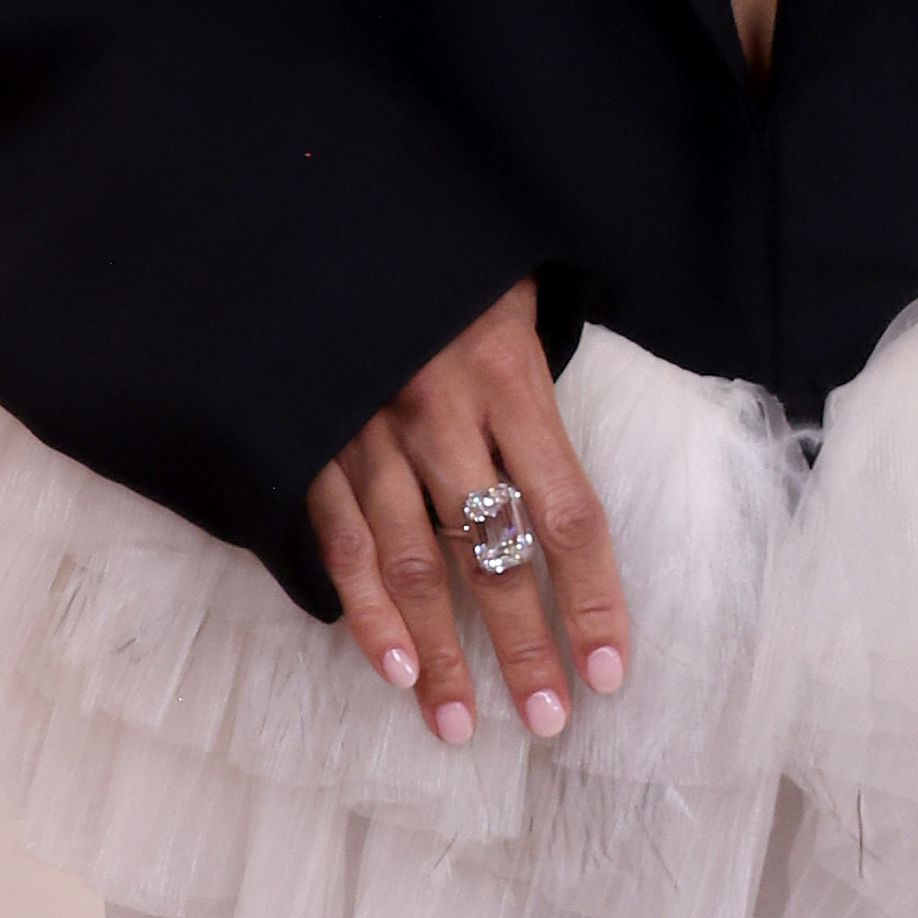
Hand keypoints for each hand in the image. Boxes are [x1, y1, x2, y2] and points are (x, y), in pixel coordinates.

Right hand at [307, 283, 632, 746]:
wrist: (321, 192)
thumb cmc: (441, 253)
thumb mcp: (513, 291)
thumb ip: (540, 381)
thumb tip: (572, 474)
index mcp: (508, 374)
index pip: (568, 512)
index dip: (592, 600)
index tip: (610, 671)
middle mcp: (439, 411)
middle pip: (494, 553)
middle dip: (522, 645)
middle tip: (547, 720)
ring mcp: (366, 430)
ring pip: (411, 563)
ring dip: (439, 653)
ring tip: (459, 724)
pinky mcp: (308, 439)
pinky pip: (340, 540)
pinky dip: (363, 611)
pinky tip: (390, 667)